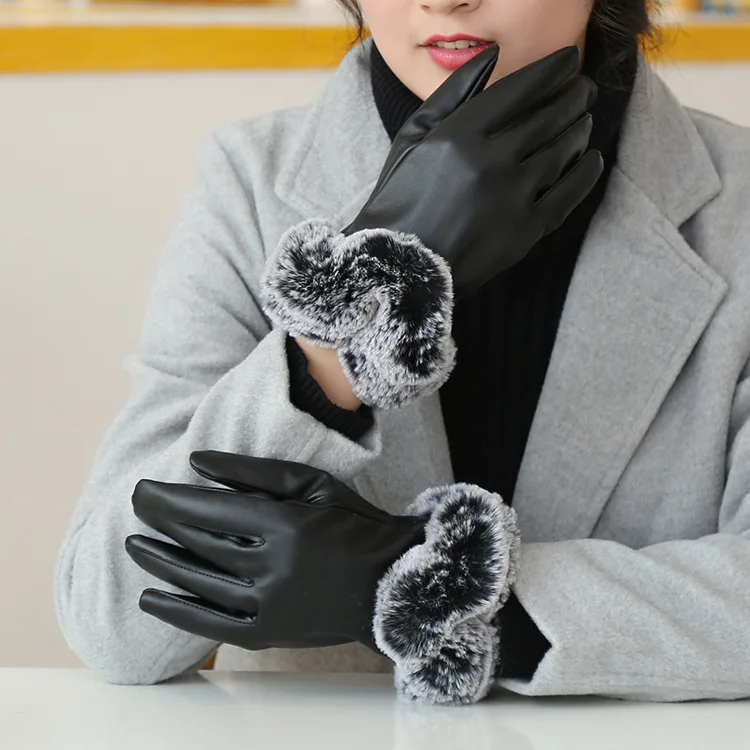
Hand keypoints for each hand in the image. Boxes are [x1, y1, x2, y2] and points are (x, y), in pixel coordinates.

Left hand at [125, 451, 424, 650]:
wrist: (389, 581)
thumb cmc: (352, 523)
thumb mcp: (313, 483)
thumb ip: (254, 471)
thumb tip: (196, 462)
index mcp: (285, 525)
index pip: (210, 511)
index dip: (170, 500)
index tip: (143, 489)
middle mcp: (273, 568)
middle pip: (199, 543)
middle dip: (160, 523)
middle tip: (135, 506)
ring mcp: (270, 606)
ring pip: (199, 583)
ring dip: (162, 563)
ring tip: (134, 546)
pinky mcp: (269, 633)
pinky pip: (212, 625)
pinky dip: (178, 611)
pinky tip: (151, 598)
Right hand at [344, 44, 602, 297]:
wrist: (402, 264)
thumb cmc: (402, 199)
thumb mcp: (412, 138)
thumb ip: (452, 94)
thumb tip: (493, 57)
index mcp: (460, 135)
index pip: (520, 90)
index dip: (551, 70)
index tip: (569, 59)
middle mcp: (490, 162)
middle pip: (548, 117)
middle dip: (574, 96)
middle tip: (585, 88)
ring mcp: (511, 198)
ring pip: (563, 152)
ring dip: (580, 129)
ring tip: (585, 120)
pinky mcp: (524, 231)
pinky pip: (567, 195)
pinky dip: (585, 174)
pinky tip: (592, 160)